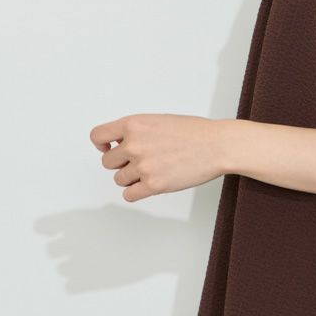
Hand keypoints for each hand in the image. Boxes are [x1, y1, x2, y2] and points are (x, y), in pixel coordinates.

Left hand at [89, 113, 226, 202]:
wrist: (217, 145)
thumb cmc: (194, 132)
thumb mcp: (159, 120)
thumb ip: (137, 131)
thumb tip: (119, 145)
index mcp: (134, 124)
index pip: (98, 136)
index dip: (102, 145)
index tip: (109, 149)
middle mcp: (134, 144)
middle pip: (107, 162)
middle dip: (121, 163)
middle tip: (140, 161)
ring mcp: (143, 166)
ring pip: (119, 180)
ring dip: (131, 178)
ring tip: (152, 171)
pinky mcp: (153, 185)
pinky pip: (129, 195)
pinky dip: (136, 192)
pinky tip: (150, 184)